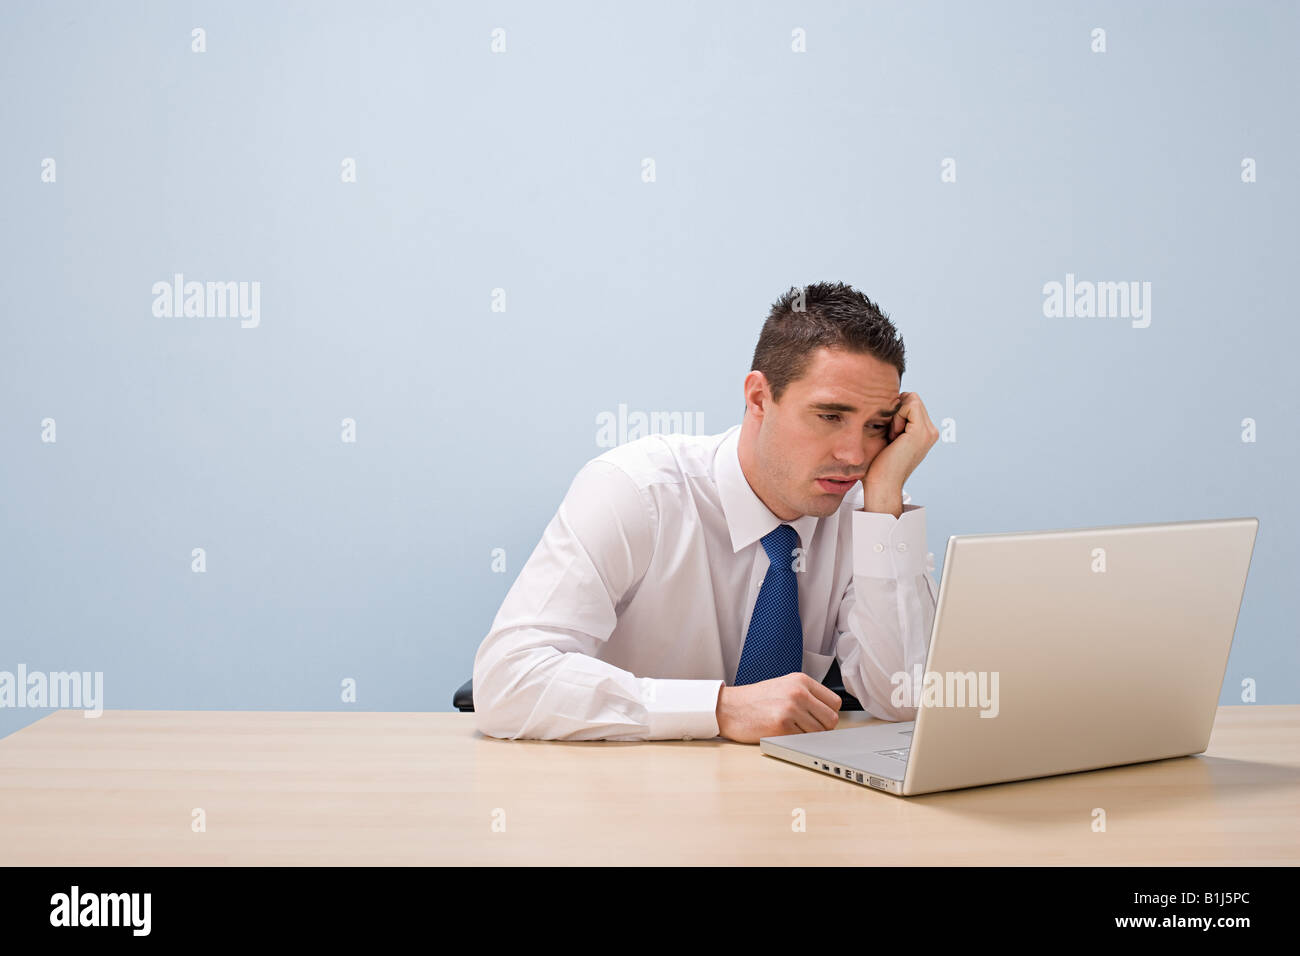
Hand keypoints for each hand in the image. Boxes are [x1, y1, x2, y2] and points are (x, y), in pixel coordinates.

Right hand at [715, 673, 841, 743]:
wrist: (729, 707)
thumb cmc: (755, 699)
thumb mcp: (784, 686)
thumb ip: (807, 695)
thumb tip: (829, 715)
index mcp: (801, 680)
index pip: (835, 703)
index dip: (828, 714)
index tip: (819, 719)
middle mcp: (798, 692)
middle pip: (831, 720)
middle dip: (822, 728)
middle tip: (806, 728)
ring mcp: (790, 709)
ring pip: (819, 733)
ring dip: (808, 736)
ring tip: (791, 730)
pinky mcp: (781, 726)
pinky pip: (803, 740)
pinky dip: (795, 741)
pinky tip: (781, 733)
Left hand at [862, 390, 938, 514]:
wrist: (881, 485)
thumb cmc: (877, 465)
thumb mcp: (887, 437)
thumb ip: (893, 420)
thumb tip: (884, 400)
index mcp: (924, 433)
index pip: (911, 402)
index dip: (895, 410)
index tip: (889, 433)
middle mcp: (931, 432)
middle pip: (912, 398)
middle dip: (896, 410)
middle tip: (890, 434)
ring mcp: (929, 432)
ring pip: (912, 399)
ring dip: (896, 414)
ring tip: (892, 436)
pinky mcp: (921, 432)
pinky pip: (910, 404)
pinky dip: (897, 415)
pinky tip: (893, 435)